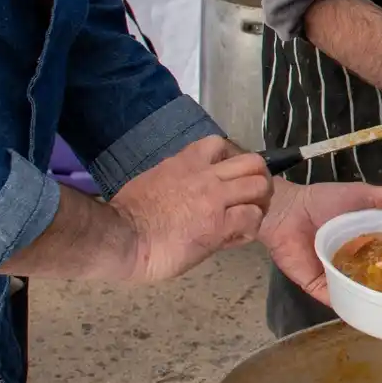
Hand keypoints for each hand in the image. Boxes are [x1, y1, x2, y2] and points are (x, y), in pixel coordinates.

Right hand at [109, 136, 271, 282]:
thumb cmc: (128, 215)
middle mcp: (206, 175)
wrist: (121, 237)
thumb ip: (178, 178)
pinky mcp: (219, 225)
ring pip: (260, 187)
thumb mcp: (154, 180)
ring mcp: (215, 199)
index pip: (221, 144)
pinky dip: (250, 227)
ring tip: (251, 215)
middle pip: (253, 162)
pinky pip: (252, 219)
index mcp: (186, 162)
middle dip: (259, 178)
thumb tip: (188, 188)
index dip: (233, 160)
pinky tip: (237, 236)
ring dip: (260, 202)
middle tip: (252, 197)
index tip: (230, 177)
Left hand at [259, 178, 381, 304]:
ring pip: (361, 291)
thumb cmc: (323, 200)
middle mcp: (355, 260)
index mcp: (367, 239)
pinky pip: (338, 300)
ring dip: (376, 298)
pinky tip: (369, 313)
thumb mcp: (361, 196)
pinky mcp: (319, 286)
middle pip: (380, 276)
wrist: (286, 210)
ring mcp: (338, 275)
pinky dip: (351, 306)